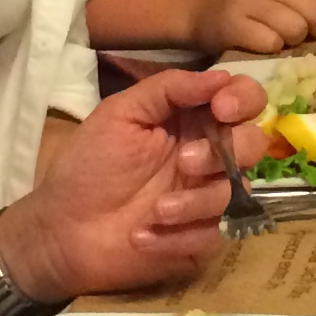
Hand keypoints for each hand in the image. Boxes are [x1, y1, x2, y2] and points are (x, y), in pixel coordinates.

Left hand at [0, 67, 267, 302]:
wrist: (60, 232)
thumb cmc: (87, 166)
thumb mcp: (119, 114)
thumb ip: (168, 89)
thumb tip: (221, 76)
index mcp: (192, 120)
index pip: (244, 99)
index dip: (244, 99)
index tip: (222, 109)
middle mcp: (209, 156)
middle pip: (255, 143)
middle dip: (226, 151)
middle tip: (184, 162)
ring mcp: (207, 199)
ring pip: (237, 192)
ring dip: (196, 201)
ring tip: (156, 210)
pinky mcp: (202, 239)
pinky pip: (216, 235)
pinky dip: (179, 236)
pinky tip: (142, 236)